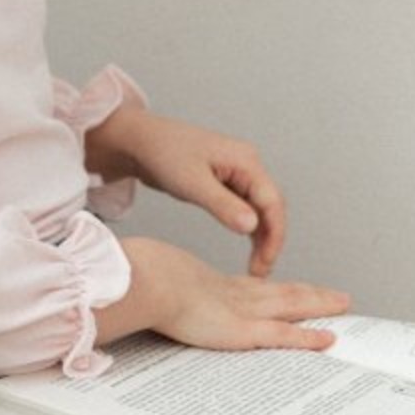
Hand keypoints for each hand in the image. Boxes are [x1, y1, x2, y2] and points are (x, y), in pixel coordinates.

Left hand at [88, 108, 285, 274]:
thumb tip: (252, 226)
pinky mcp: (226, 182)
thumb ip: (223, 205)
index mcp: (245, 160)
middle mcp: (247, 165)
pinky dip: (249, 228)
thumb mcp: (192, 183)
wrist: (140, 142)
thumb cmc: (163, 153)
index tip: (265, 263)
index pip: (272, 202)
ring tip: (255, 267)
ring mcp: (238, 173)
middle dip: (270, 240)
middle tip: (260, 272)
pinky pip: (246, 208)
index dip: (274, 235)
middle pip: (271, 207)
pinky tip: (248, 247)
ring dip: (262, 237)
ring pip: (260, 209)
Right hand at [95, 238, 349, 352]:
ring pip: (292, 307)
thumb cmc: (139, 281)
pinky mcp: (243, 330)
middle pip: (282, 293)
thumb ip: (148, 294)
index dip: (277, 289)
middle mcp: (233, 295)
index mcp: (212, 286)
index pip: (255, 288)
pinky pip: (284, 335)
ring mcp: (241, 311)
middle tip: (337, 296)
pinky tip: (328, 340)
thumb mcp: (148, 287)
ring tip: (343, 306)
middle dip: (311, 294)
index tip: (294, 289)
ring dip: (319, 307)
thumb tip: (132, 297)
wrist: (143, 280)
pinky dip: (307, 338)